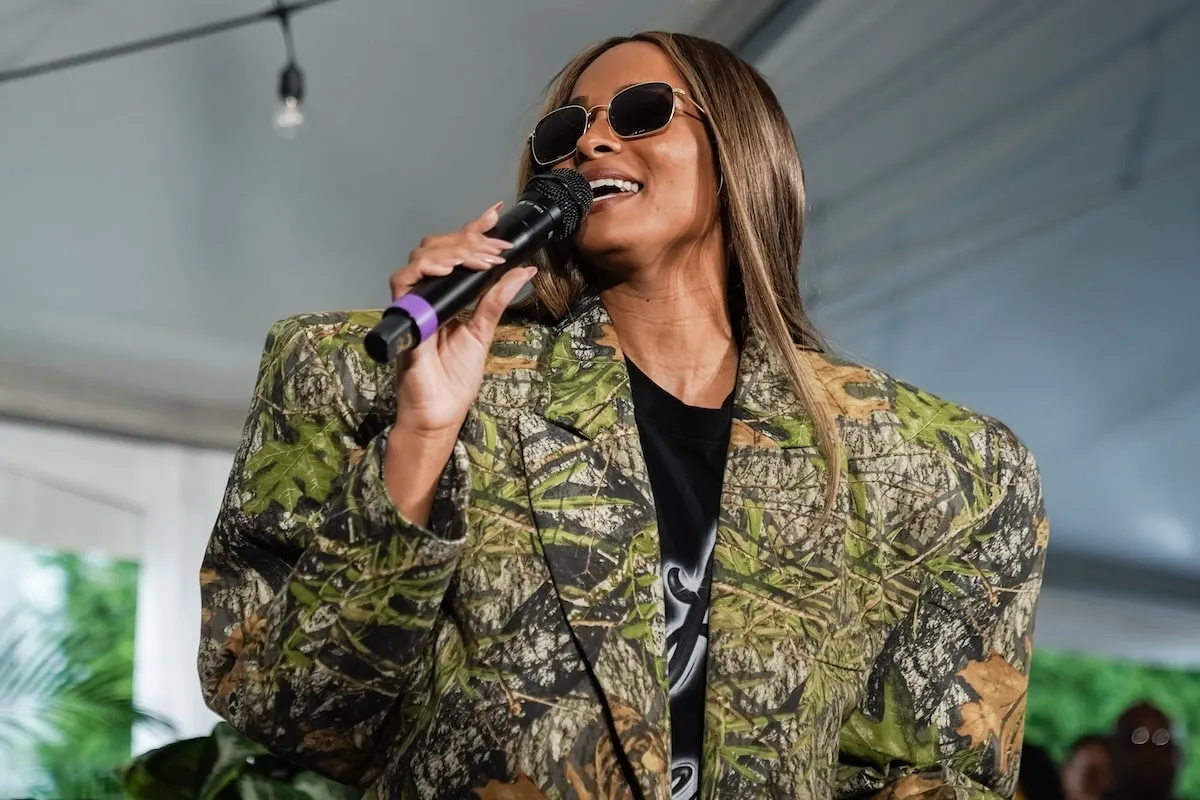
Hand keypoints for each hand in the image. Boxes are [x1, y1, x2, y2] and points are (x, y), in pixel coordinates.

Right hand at [388, 202, 535, 437]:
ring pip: (422, 257)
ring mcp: (412, 302)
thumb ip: (497, 300)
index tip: (494, 214)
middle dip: (470, 241)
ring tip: (481, 258)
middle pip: (438, 247)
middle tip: (497, 248)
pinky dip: (425, 269)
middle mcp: (426, 293)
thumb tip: (525, 269)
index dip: (472, 230)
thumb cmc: (455, 377)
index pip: (456, 252)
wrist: (439, 411)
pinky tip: (446, 268)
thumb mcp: (483, 332)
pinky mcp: (401, 315)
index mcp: (446, 295)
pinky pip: (404, 281)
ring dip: (454, 252)